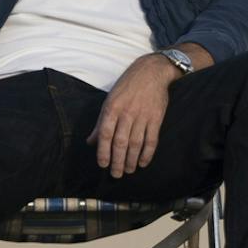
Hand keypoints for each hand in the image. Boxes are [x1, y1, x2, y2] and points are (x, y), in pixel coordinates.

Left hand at [89, 55, 175, 177]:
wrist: (152, 72)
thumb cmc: (127, 85)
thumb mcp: (110, 99)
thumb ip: (101, 122)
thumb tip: (90, 141)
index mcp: (112, 108)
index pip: (105, 134)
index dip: (103, 151)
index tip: (103, 164)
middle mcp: (127, 113)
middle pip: (120, 142)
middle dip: (117, 161)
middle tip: (116, 174)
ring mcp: (142, 116)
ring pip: (136, 144)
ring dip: (131, 160)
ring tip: (128, 170)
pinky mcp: (156, 118)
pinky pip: (151, 140)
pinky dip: (147, 153)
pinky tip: (143, 163)